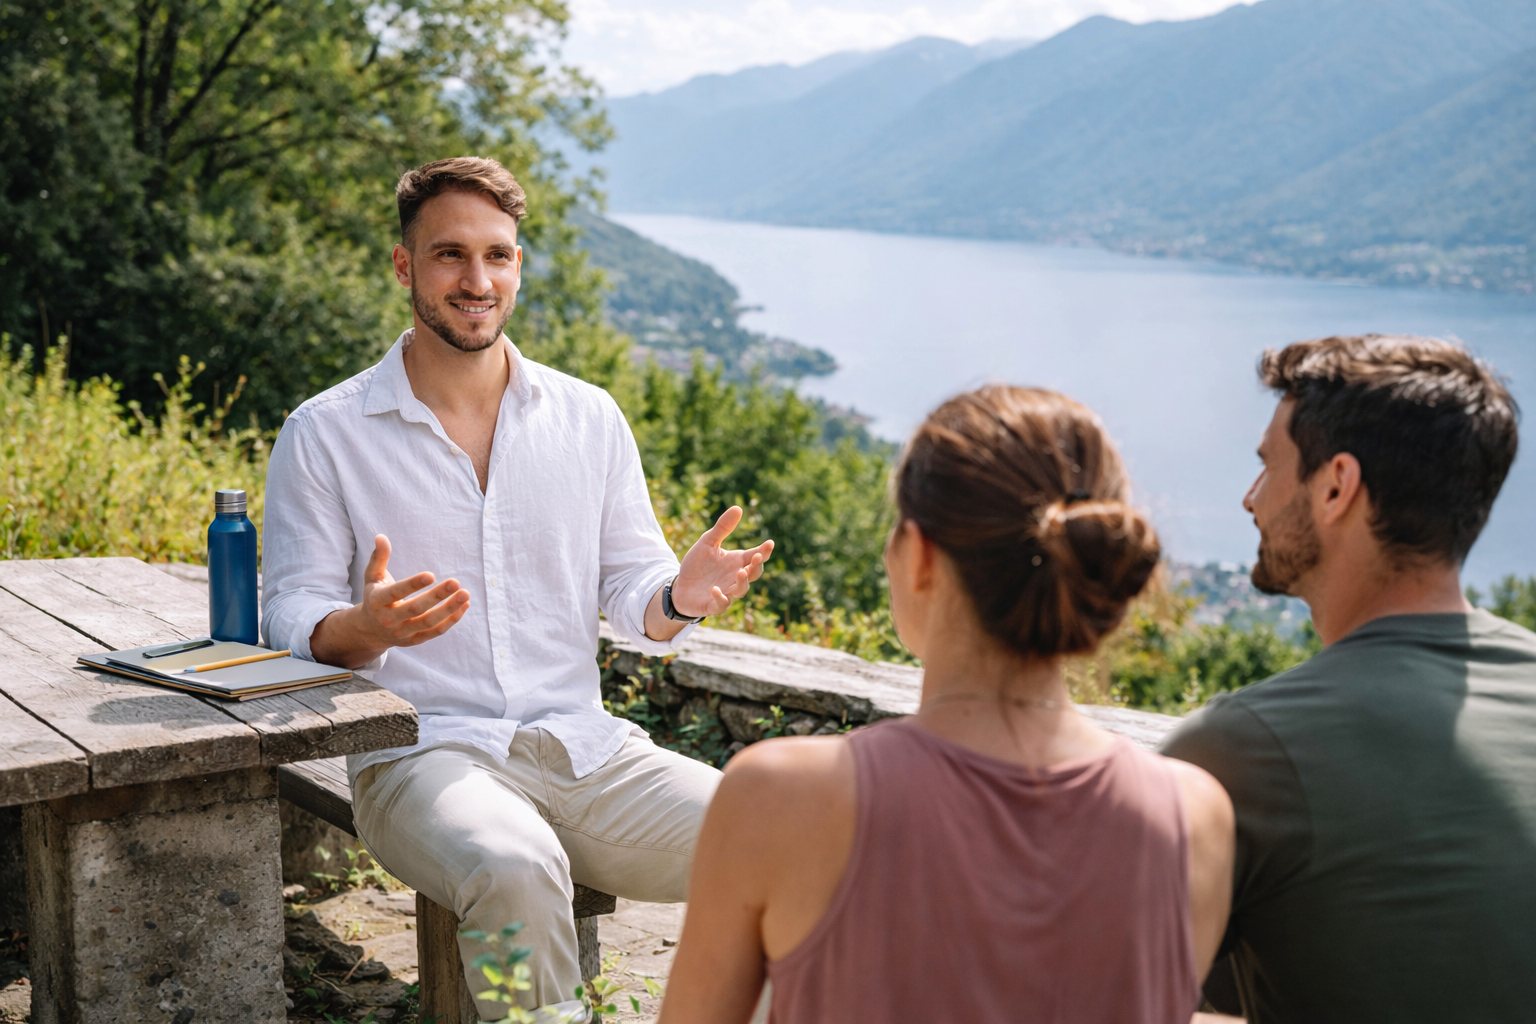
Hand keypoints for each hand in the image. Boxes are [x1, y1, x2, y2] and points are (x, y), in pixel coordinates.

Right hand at [310, 534, 469, 668]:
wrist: (369, 631)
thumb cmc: (375, 597)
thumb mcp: (372, 578)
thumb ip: (378, 558)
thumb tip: (380, 536)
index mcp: (377, 601)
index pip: (396, 592)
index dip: (413, 584)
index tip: (431, 574)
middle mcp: (389, 619)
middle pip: (415, 609)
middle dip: (436, 596)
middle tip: (455, 582)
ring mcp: (402, 632)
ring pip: (428, 622)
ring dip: (449, 609)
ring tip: (465, 594)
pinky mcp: (414, 640)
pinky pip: (435, 632)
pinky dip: (451, 620)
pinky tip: (464, 606)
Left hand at [670, 506, 773, 618]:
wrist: (680, 586)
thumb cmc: (697, 565)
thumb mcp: (707, 543)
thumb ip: (722, 528)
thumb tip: (738, 508)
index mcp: (736, 562)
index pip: (755, 556)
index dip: (764, 551)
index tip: (770, 543)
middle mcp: (735, 578)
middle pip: (754, 574)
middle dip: (757, 566)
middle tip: (757, 557)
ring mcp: (726, 592)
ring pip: (741, 590)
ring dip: (743, 582)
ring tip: (740, 572)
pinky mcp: (713, 604)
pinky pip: (721, 604)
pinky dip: (720, 598)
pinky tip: (715, 589)